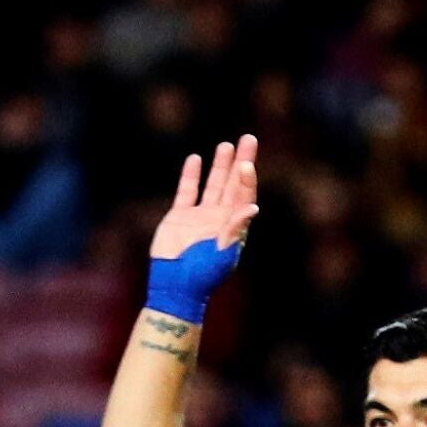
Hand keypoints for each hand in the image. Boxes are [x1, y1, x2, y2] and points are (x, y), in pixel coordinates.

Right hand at [144, 136, 258, 322]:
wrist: (174, 288)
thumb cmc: (202, 276)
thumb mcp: (223, 254)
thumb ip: (235, 229)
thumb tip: (252, 207)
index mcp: (233, 227)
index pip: (244, 196)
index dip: (247, 179)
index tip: (247, 163)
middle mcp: (219, 218)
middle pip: (233, 184)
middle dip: (241, 162)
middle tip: (248, 138)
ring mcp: (199, 217)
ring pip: (212, 185)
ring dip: (220, 166)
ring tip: (226, 145)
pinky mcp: (179, 218)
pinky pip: (187, 192)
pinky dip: (191, 177)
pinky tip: (195, 160)